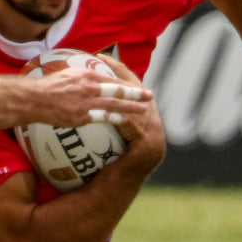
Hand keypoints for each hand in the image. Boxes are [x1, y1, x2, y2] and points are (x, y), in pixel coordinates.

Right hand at [29, 61, 152, 130]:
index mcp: (87, 74)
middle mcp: (89, 87)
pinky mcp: (81, 117)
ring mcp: (85, 103)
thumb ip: (83, 74)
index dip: (127, 83)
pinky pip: (101, 118)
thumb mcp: (68, 73)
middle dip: (136, 93)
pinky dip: (114, 118)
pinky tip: (124, 120)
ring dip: (131, 107)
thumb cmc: (49, 86)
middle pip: (118, 90)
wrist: (34, 99)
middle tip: (149, 95)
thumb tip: (93, 73)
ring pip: (114, 104)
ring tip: (144, 110)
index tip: (137, 85)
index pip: (112, 78)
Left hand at [94, 55, 165, 171]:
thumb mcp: (107, 133)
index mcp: (145, 115)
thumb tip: (89, 99)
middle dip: (118, 72)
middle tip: (101, 58)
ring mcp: (153, 132)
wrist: (118, 185)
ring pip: (132, 102)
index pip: (132, 86)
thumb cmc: (106, 163)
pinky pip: (128, 121)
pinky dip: (114, 110)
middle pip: (135, 89)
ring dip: (115, 87)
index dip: (118, 70)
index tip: (103, 56)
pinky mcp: (147, 142)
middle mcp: (152, 120)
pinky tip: (100, 100)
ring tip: (99, 74)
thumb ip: (105, 115)